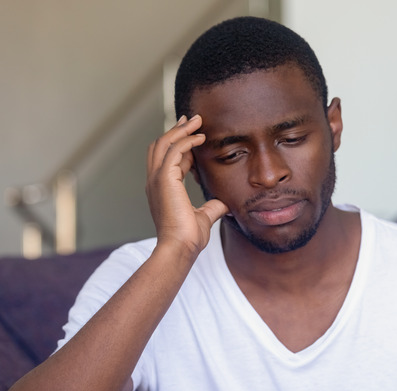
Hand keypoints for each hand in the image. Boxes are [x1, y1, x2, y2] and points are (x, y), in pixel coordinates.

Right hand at [146, 115, 227, 254]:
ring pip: (164, 143)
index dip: (180, 144)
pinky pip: (173, 151)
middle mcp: (155, 181)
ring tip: (197, 120)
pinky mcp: (164, 179)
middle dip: (176, 130)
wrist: (181, 247)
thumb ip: (212, 207)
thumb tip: (223, 204)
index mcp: (161, 189)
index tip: (194, 134)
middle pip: (160, 146)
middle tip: (192, 119)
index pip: (168, 159)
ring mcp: (157, 179)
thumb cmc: (188, 237)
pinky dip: (186, 141)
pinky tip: (200, 137)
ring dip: (181, 130)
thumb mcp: (204, 217)